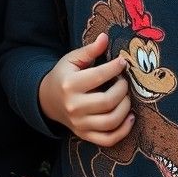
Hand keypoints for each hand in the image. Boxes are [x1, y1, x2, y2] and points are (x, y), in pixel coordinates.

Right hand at [38, 32, 133, 146]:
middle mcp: (74, 107)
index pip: (99, 76)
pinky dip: (123, 131)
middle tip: (124, 82)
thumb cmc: (64, 76)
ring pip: (110, 122)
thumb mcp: (72, 59)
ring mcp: (79, 124)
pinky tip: (129, 117)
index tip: (123, 62)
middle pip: (107, 101)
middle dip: (122, 90)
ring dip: (125, 109)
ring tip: (126, 98)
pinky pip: (108, 139)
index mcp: (70, 85)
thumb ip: (90, 50)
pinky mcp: (84, 134)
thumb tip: (105, 37)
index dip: (115, 68)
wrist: (48, 99)